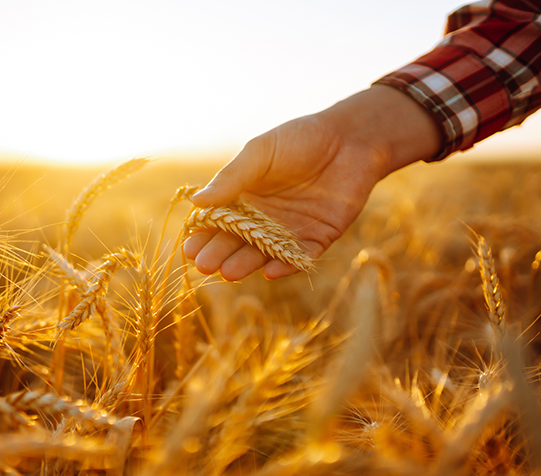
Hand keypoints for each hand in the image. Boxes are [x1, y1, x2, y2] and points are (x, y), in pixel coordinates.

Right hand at [183, 85, 441, 280]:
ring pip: (264, 254)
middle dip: (220, 254)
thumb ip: (232, 177)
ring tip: (229, 272)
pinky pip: (299, 258)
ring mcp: (289, 231)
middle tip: (205, 265)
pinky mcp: (317, 239)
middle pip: (237, 242)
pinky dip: (286, 266)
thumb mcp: (261, 152)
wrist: (351, 138)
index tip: (190, 247)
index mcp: (245, 197)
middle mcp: (263, 219)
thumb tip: (196, 202)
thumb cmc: (301, 139)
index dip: (203, 235)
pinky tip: (270, 271)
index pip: (218, 222)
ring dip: (246, 263)